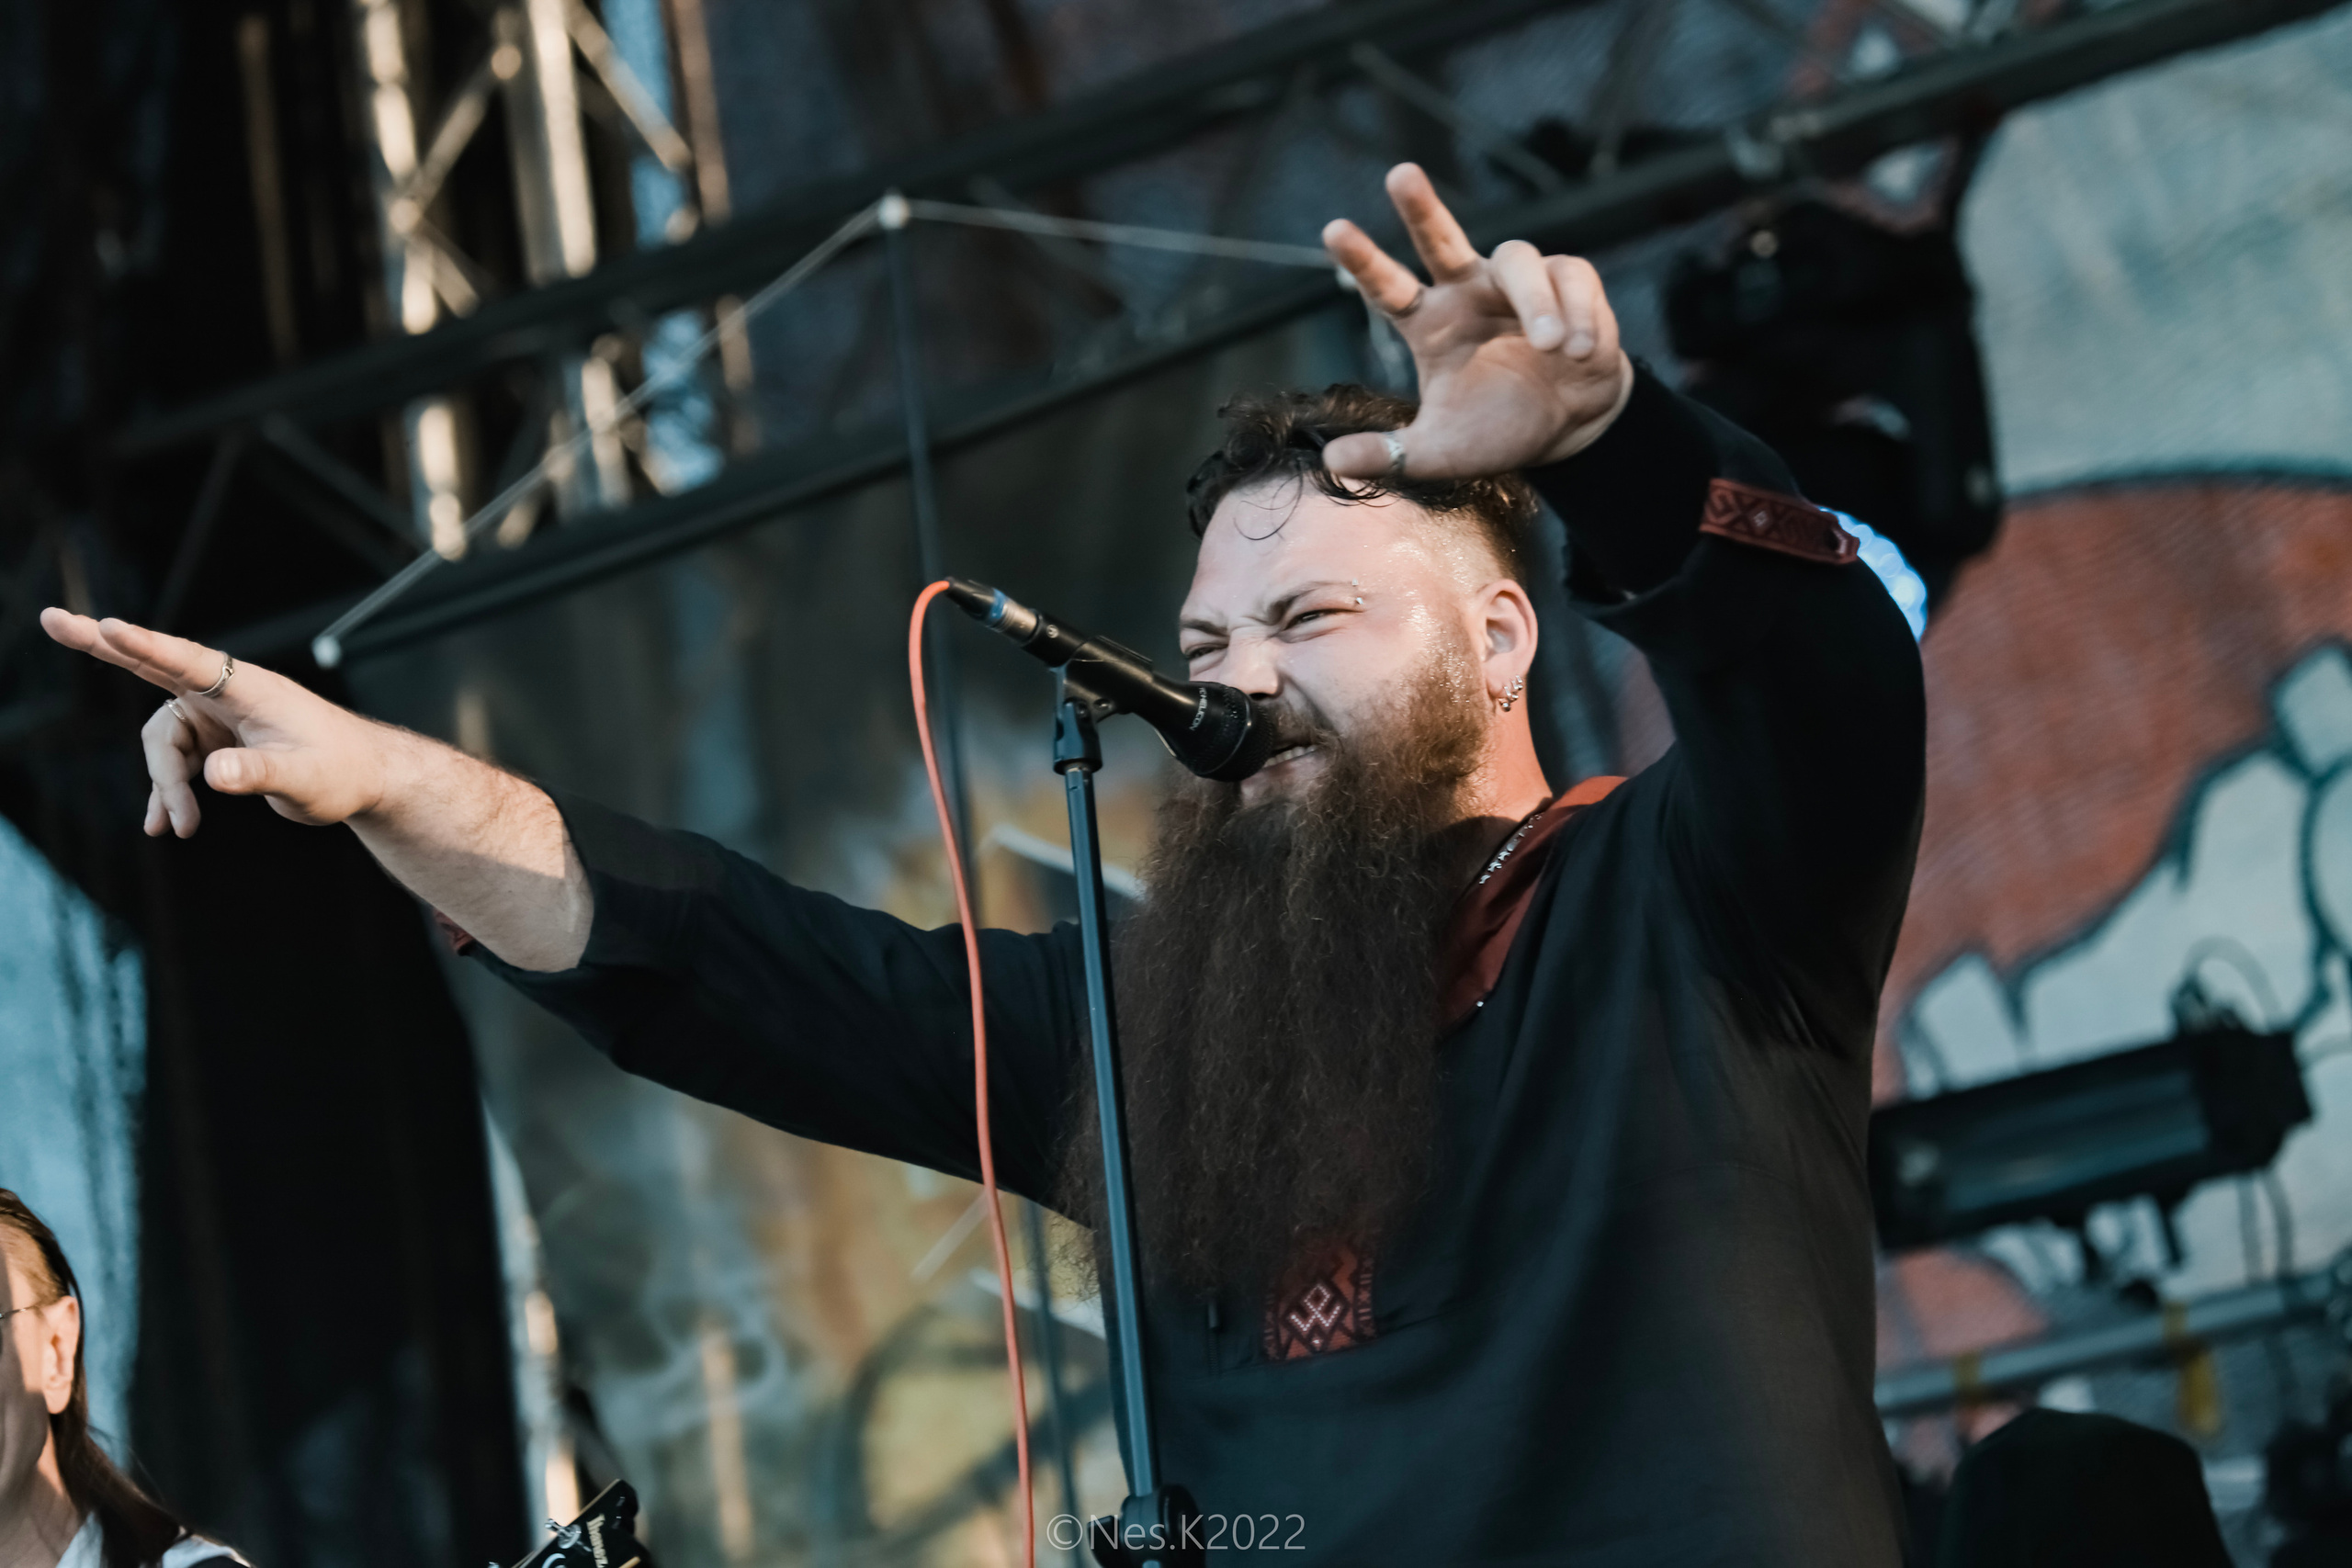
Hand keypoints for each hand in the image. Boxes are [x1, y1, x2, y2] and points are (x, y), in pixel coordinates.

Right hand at [41, 609, 395, 835]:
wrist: (363, 779)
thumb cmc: (343, 772)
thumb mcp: (305, 780)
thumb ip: (260, 773)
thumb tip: (214, 773)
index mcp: (248, 687)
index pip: (187, 661)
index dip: (144, 646)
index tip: (108, 626)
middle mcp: (226, 693)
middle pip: (151, 666)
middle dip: (101, 646)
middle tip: (51, 619)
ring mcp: (216, 714)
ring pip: (162, 743)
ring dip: (165, 785)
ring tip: (182, 828)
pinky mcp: (215, 739)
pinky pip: (175, 762)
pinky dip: (168, 793)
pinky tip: (165, 825)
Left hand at [1321, 163, 1633, 479]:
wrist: (1569, 430)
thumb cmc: (1497, 431)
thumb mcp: (1439, 452)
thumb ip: (1388, 456)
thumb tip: (1331, 462)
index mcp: (1430, 323)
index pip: (1388, 287)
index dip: (1363, 260)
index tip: (1332, 229)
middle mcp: (1467, 291)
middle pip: (1440, 238)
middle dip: (1420, 207)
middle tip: (1399, 175)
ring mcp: (1515, 283)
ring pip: (1519, 258)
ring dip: (1537, 302)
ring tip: (1552, 349)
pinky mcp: (1567, 281)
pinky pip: (1571, 276)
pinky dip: (1577, 312)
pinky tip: (1579, 351)